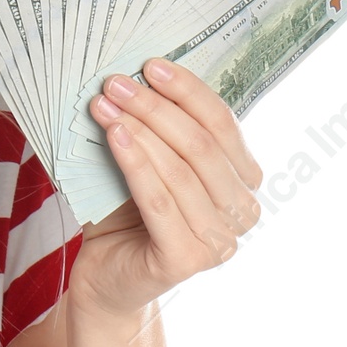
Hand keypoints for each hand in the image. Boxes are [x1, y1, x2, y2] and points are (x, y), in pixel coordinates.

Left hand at [69, 57, 263, 318]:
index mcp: (242, 182)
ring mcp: (220, 241)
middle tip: (116, 83)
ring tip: (104, 104)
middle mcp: (242, 212)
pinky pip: (159, 199)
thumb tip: (139, 76)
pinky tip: (115, 135)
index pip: (223, 125)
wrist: (104, 280)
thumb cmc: (125, 217)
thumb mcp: (147, 165)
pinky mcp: (187, 260)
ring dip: (140, 128)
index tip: (150, 65)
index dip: (189, 91)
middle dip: (156, 107)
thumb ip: (158, 132)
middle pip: (202, 145)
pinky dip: (136, 163)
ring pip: (180, 170)